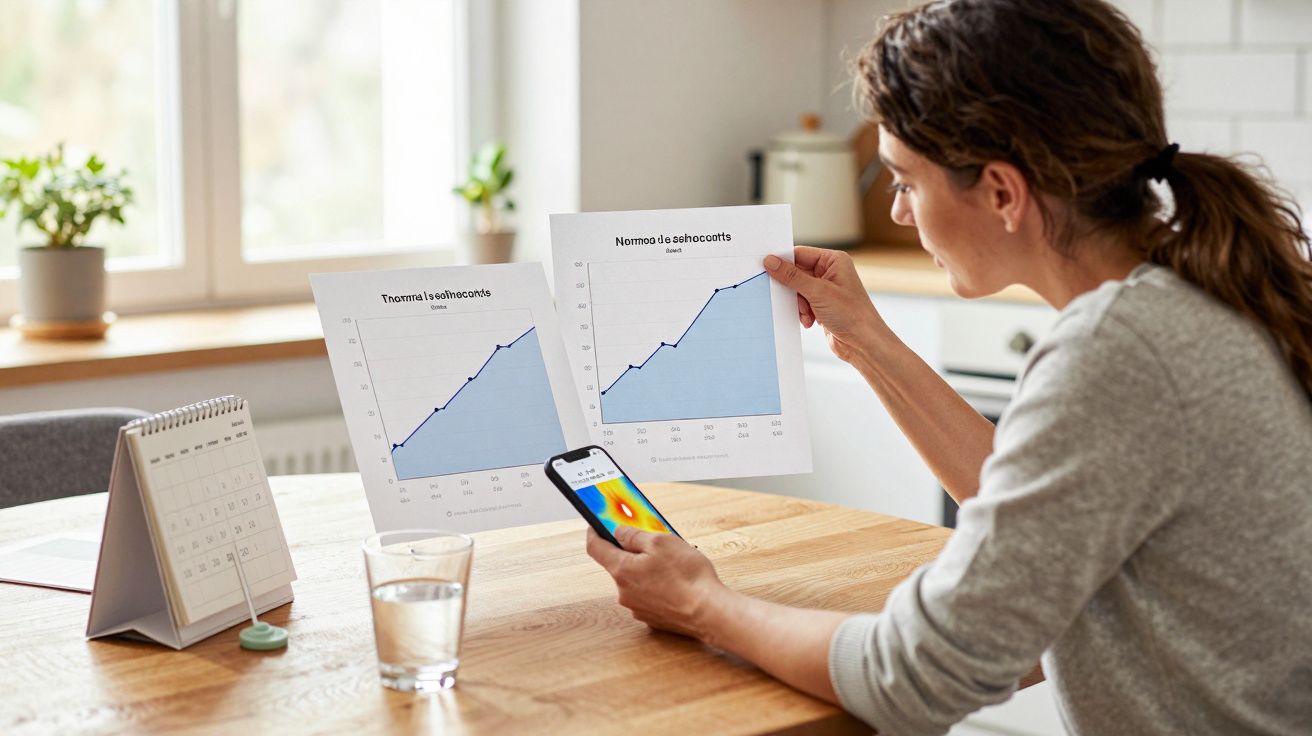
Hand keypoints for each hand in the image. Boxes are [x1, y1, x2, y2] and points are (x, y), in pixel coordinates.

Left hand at [585, 526, 726, 640]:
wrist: (710, 613)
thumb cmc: (688, 577)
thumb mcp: (661, 542)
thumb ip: (634, 535)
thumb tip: (619, 532)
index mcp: (622, 570)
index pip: (595, 548)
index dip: (594, 532)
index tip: (595, 524)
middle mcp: (624, 592)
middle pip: (618, 564)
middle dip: (631, 551)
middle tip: (651, 541)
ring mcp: (637, 607)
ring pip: (635, 580)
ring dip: (646, 569)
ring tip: (671, 563)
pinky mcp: (652, 617)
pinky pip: (648, 595)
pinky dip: (656, 586)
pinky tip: (675, 581)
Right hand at [764, 247, 889, 362]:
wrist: (863, 343)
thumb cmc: (851, 314)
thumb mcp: (817, 292)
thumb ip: (792, 276)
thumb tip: (771, 262)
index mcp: (834, 260)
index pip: (800, 254)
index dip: (784, 262)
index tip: (767, 269)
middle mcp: (830, 272)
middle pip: (797, 272)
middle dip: (793, 289)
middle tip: (789, 298)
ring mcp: (826, 289)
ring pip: (797, 290)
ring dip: (798, 304)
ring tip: (808, 314)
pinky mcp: (822, 304)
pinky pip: (802, 303)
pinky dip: (802, 312)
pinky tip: (810, 321)